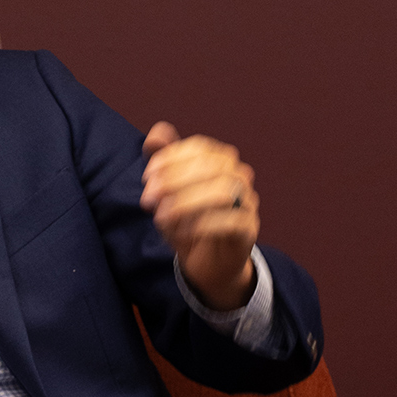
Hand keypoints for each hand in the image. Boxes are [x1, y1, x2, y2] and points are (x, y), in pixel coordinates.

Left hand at [140, 121, 258, 309]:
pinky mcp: (249, 228)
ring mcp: (248, 201)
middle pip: (211, 166)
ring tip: (162, 217)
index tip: (147, 177)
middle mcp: (239, 175)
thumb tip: (155, 135)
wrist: (207, 261)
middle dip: (174, 180)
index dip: (170, 158)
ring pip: (225, 191)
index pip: (199, 147)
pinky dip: (203, 225)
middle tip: (148, 199)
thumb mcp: (168, 190)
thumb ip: (163, 159)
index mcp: (220, 159)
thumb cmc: (187, 218)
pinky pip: (232, 221)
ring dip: (187, 202)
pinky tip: (182, 232)